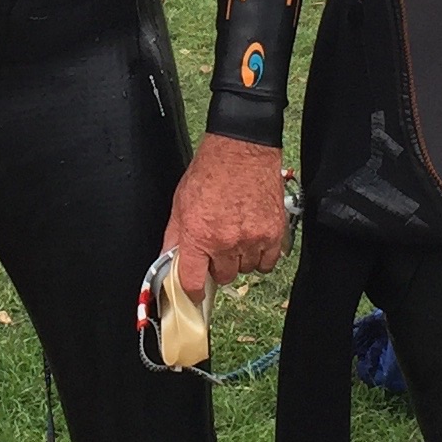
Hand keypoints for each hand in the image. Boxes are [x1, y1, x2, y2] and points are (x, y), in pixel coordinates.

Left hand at [162, 133, 287, 299]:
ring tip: (237, 236)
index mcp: (198, 235)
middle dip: (218, 265)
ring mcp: (252, 239)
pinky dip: (261, 256)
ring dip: (240, 259)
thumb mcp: (180, 202)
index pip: (193, 282)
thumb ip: (174, 235)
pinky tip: (254, 240)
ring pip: (245, 270)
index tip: (195, 292)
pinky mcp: (273, 234)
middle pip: (223, 277)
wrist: (242, 149)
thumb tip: (168, 258)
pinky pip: (268, 262)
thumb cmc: (211, 170)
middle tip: (217, 247)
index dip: (193, 291)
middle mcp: (226, 242)